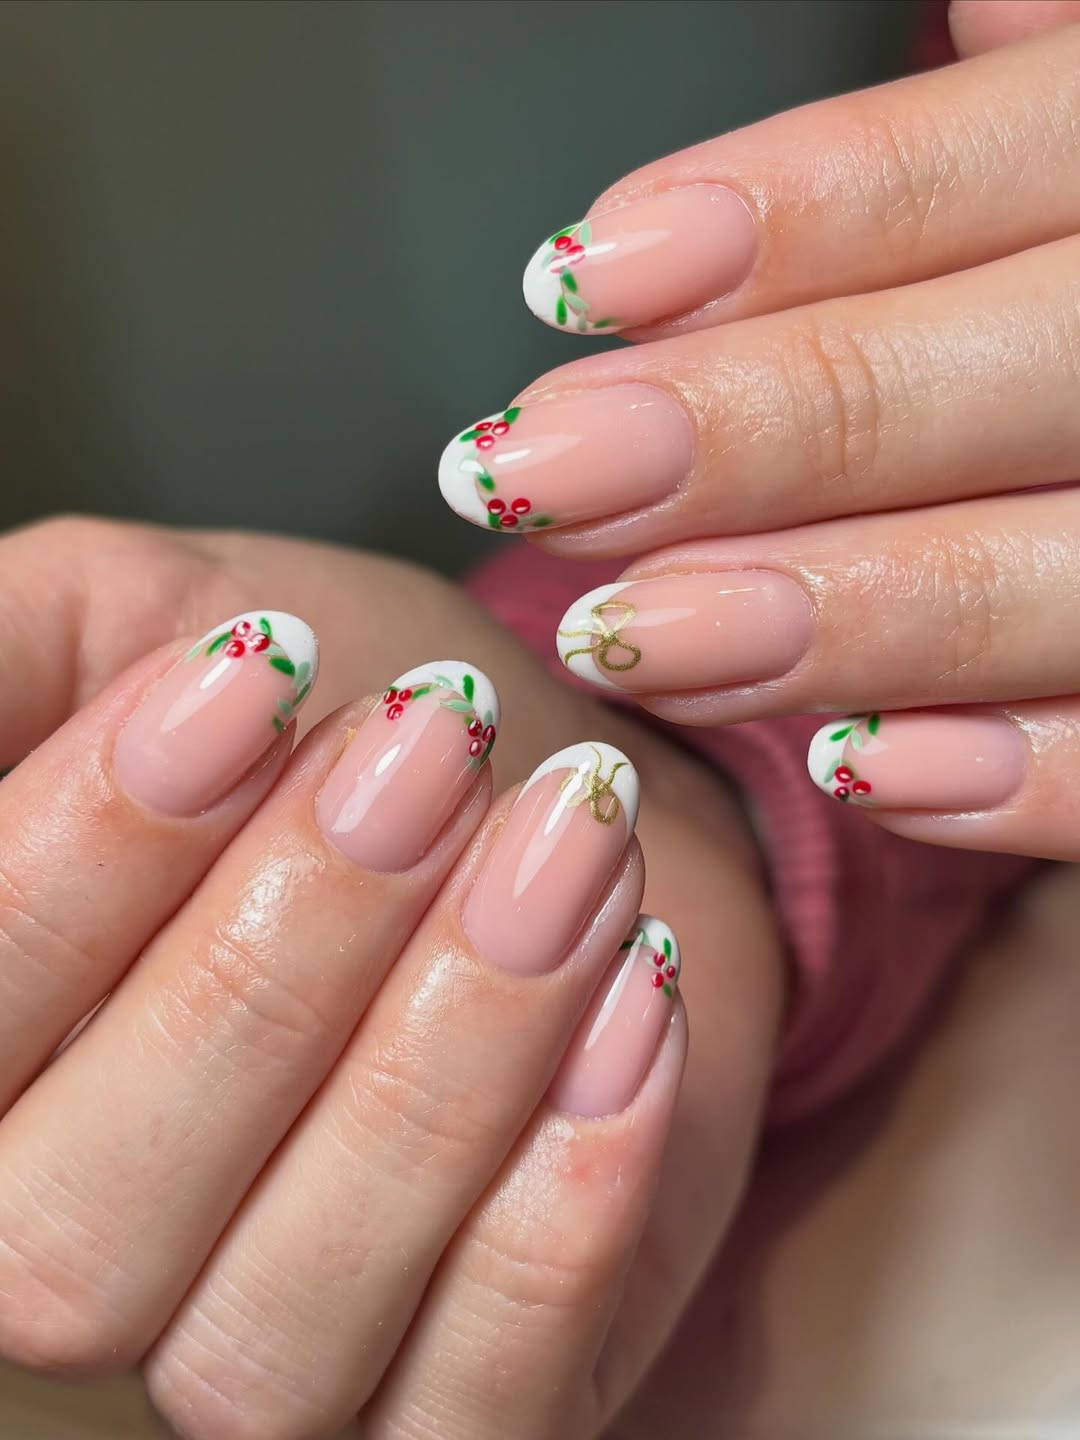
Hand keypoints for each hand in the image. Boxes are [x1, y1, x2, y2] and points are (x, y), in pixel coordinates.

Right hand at [0, 518, 781, 1438]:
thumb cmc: (338, 714)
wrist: (552, 789)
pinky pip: (482, 1397)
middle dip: (273, 961)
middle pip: (78, 1233)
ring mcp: (264, 1367)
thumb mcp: (146, 622)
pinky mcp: (464, 1417)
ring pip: (279, 1329)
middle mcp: (83, 1269)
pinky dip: (567, 1200)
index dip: (79, 862)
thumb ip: (10, 660)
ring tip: (566, 843)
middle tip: (427, 749)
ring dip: (441, 1063)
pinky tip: (637, 985)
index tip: (254, 675)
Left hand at [438, 2, 1079, 860]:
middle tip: (531, 475)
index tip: (577, 279)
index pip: (993, 164)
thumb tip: (966, 14)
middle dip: (758, 430)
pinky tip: (865, 771)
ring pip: (1065, 575)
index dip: (793, 221)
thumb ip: (1051, 85)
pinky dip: (1028, 780)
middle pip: (1002, 372)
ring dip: (842, 618)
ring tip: (636, 635)